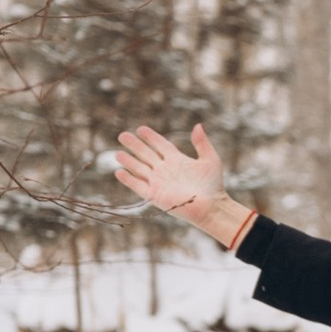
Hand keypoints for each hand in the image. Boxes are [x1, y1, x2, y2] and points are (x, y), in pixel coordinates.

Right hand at [111, 122, 253, 251]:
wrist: (211, 206)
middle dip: (134, 145)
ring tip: (117, 153)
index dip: (151, 137)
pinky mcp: (155, 195)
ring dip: (129, 161)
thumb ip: (202, 143)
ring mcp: (159, 182)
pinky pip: (138, 185)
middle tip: (122, 135)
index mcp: (177, 160)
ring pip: (140, 169)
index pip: (160, 145)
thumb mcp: (210, 159)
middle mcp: (165, 170)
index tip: (140, 129)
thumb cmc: (213, 184)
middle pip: (146, 154)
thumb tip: (198, 125)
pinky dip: (129, 179)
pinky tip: (119, 172)